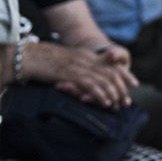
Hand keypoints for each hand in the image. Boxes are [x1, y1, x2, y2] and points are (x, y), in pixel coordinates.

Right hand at [22, 41, 137, 109]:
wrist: (27, 56)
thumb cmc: (43, 62)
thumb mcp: (66, 62)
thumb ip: (79, 68)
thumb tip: (86, 82)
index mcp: (87, 55)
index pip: (111, 64)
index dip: (124, 74)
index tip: (134, 84)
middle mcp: (86, 58)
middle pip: (111, 72)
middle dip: (122, 88)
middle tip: (126, 101)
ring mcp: (79, 65)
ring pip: (103, 79)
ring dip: (113, 93)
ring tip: (117, 104)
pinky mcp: (70, 73)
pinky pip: (90, 84)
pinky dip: (100, 93)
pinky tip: (105, 101)